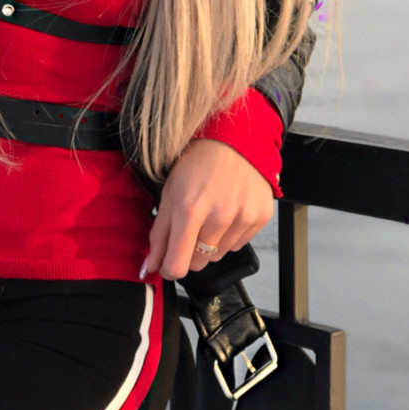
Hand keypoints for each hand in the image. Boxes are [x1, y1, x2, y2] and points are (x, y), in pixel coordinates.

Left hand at [143, 139, 274, 280]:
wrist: (233, 141)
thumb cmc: (197, 164)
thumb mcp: (169, 194)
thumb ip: (159, 235)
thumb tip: (149, 268)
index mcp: (189, 210)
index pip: (178, 265)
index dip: (169, 268)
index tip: (168, 262)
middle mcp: (218, 217)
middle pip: (198, 263)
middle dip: (189, 251)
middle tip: (190, 226)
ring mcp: (242, 218)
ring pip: (219, 255)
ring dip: (210, 243)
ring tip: (211, 214)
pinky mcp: (260, 217)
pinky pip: (238, 245)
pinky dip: (229, 235)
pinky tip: (227, 211)